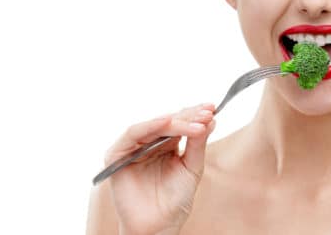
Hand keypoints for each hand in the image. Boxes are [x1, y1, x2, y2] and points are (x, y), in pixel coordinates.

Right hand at [103, 104, 215, 234]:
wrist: (159, 225)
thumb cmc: (175, 199)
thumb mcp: (192, 167)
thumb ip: (198, 144)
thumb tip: (210, 120)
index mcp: (166, 145)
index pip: (181, 123)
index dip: (196, 115)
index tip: (213, 108)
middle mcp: (149, 144)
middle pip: (168, 122)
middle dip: (189, 116)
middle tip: (207, 113)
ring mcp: (133, 148)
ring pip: (154, 125)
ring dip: (175, 121)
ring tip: (196, 121)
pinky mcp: (117, 155)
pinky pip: (133, 134)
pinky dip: (149, 126)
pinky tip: (167, 121)